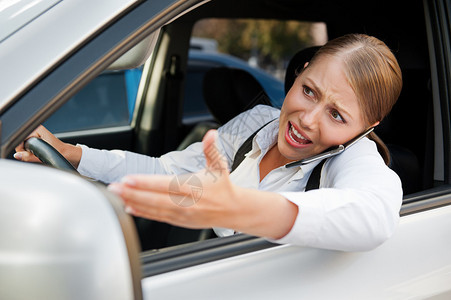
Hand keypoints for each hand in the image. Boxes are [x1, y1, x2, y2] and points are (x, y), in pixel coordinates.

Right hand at [14, 125, 81, 167]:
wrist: (67, 153)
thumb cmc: (59, 152)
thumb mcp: (43, 156)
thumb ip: (28, 156)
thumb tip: (17, 155)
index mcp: (38, 129)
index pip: (20, 139)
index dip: (21, 149)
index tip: (26, 154)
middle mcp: (36, 129)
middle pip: (21, 141)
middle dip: (24, 150)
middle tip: (34, 154)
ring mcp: (36, 133)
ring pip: (23, 144)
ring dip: (27, 150)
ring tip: (38, 153)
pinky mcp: (37, 137)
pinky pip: (27, 145)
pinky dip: (30, 150)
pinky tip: (37, 152)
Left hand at [108, 130, 238, 228]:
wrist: (232, 210)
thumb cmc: (222, 187)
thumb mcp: (219, 165)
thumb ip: (211, 149)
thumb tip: (210, 134)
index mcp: (194, 188)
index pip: (166, 185)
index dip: (146, 183)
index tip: (129, 179)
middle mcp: (186, 203)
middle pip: (155, 199)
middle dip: (133, 194)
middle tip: (114, 188)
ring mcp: (181, 214)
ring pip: (153, 209)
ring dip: (133, 202)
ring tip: (117, 196)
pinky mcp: (178, 221)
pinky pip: (157, 217)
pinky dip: (142, 212)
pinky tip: (129, 207)